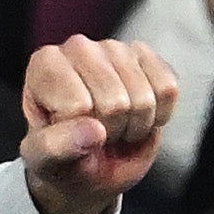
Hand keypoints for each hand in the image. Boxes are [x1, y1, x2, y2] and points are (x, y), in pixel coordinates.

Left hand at [16, 35, 187, 213]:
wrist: (91, 165)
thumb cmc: (64, 159)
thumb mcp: (46, 161)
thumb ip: (57, 147)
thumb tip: (94, 131)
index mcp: (45, 65)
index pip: (80, 105)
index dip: (84, 133)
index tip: (73, 135)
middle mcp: (78, 47)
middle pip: (115, 102)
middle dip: (113, 131)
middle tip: (99, 134)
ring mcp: (115, 49)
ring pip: (144, 97)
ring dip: (136, 125)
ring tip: (117, 126)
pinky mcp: (146, 57)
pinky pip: (168, 88)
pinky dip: (160, 114)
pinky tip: (140, 115)